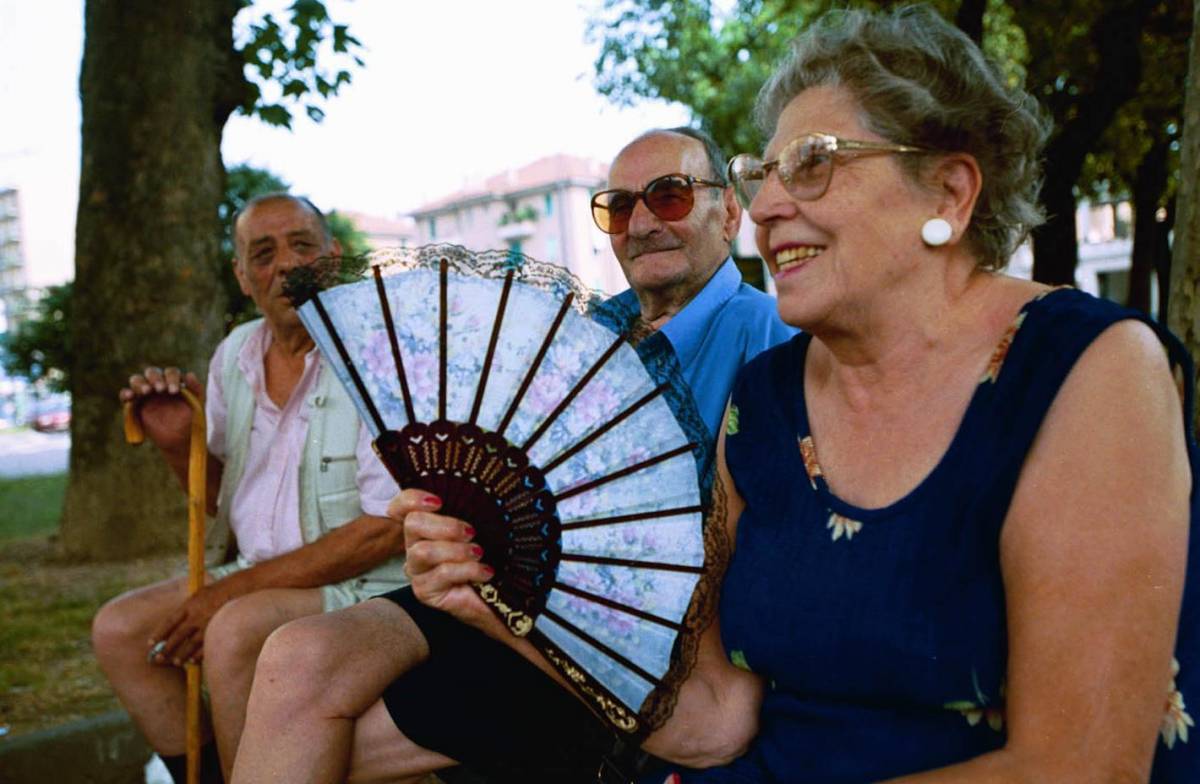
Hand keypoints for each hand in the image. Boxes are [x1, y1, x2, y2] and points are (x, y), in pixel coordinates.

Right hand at [119, 366, 203, 453]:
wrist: (180, 440)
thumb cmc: (191, 421)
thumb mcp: (197, 405)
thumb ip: (196, 389)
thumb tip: (189, 374)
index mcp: (173, 382)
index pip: (170, 372)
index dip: (172, 378)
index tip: (174, 391)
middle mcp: (158, 385)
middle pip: (152, 372)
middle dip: (155, 378)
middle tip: (160, 390)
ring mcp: (145, 394)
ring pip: (137, 380)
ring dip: (140, 383)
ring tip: (146, 391)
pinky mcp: (134, 405)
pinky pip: (126, 395)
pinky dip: (125, 393)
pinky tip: (130, 397)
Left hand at [146, 583, 229, 666]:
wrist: (240, 589)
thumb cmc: (219, 591)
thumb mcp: (199, 594)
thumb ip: (188, 608)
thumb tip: (176, 621)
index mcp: (189, 605)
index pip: (170, 621)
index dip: (159, 633)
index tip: (151, 643)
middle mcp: (196, 616)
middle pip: (178, 636)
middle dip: (166, 649)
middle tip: (157, 659)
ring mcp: (208, 625)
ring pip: (190, 645)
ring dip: (181, 655)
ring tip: (175, 662)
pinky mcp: (218, 631)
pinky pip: (206, 647)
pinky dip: (198, 655)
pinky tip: (193, 661)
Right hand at [390, 489, 493, 628]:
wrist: (494, 597)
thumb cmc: (483, 559)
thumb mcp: (475, 532)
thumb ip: (465, 513)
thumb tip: (473, 496)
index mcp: (423, 527)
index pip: (400, 507)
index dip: (412, 499)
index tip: (439, 502)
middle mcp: (414, 546)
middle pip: (412, 524)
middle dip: (445, 525)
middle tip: (470, 533)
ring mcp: (416, 570)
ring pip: (424, 551)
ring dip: (457, 550)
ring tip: (478, 553)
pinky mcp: (423, 590)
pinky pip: (442, 572)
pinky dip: (468, 569)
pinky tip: (485, 572)